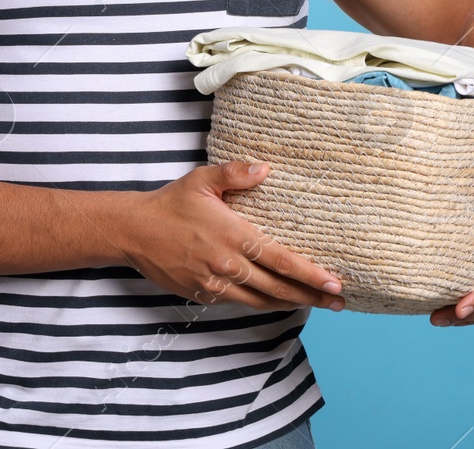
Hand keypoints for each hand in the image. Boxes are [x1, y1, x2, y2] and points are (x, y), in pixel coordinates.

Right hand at [120, 161, 345, 311]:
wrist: (133, 231)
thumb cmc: (170, 203)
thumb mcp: (202, 179)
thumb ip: (236, 173)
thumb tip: (266, 169)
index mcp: (233, 235)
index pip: (281, 260)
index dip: (310, 275)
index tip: (335, 283)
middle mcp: (227, 264)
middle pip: (279, 289)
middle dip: (312, 296)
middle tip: (340, 301)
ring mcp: (215, 284)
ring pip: (262, 302)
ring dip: (292, 304)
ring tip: (317, 304)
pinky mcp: (203, 295)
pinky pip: (240, 304)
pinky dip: (263, 304)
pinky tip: (278, 301)